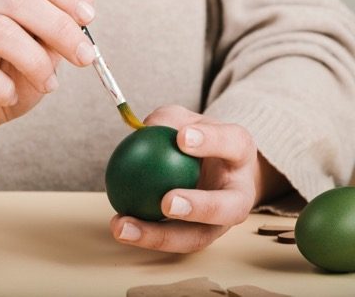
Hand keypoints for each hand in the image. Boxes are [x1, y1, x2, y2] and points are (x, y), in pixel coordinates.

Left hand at [109, 105, 286, 252]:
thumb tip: (144, 128)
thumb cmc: (195, 138)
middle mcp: (240, 193)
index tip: (181, 137)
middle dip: (199, 208)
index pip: (232, 143)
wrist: (213, 166)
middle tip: (166, 202)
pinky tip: (118, 224)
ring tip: (124, 226)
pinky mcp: (198, 237)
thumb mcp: (184, 120)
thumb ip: (167, 120)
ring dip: (159, 236)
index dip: (211, 141)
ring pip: (196, 237)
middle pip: (229, 208)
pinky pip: (172, 240)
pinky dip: (145, 235)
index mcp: (240, 152)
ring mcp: (221, 222)